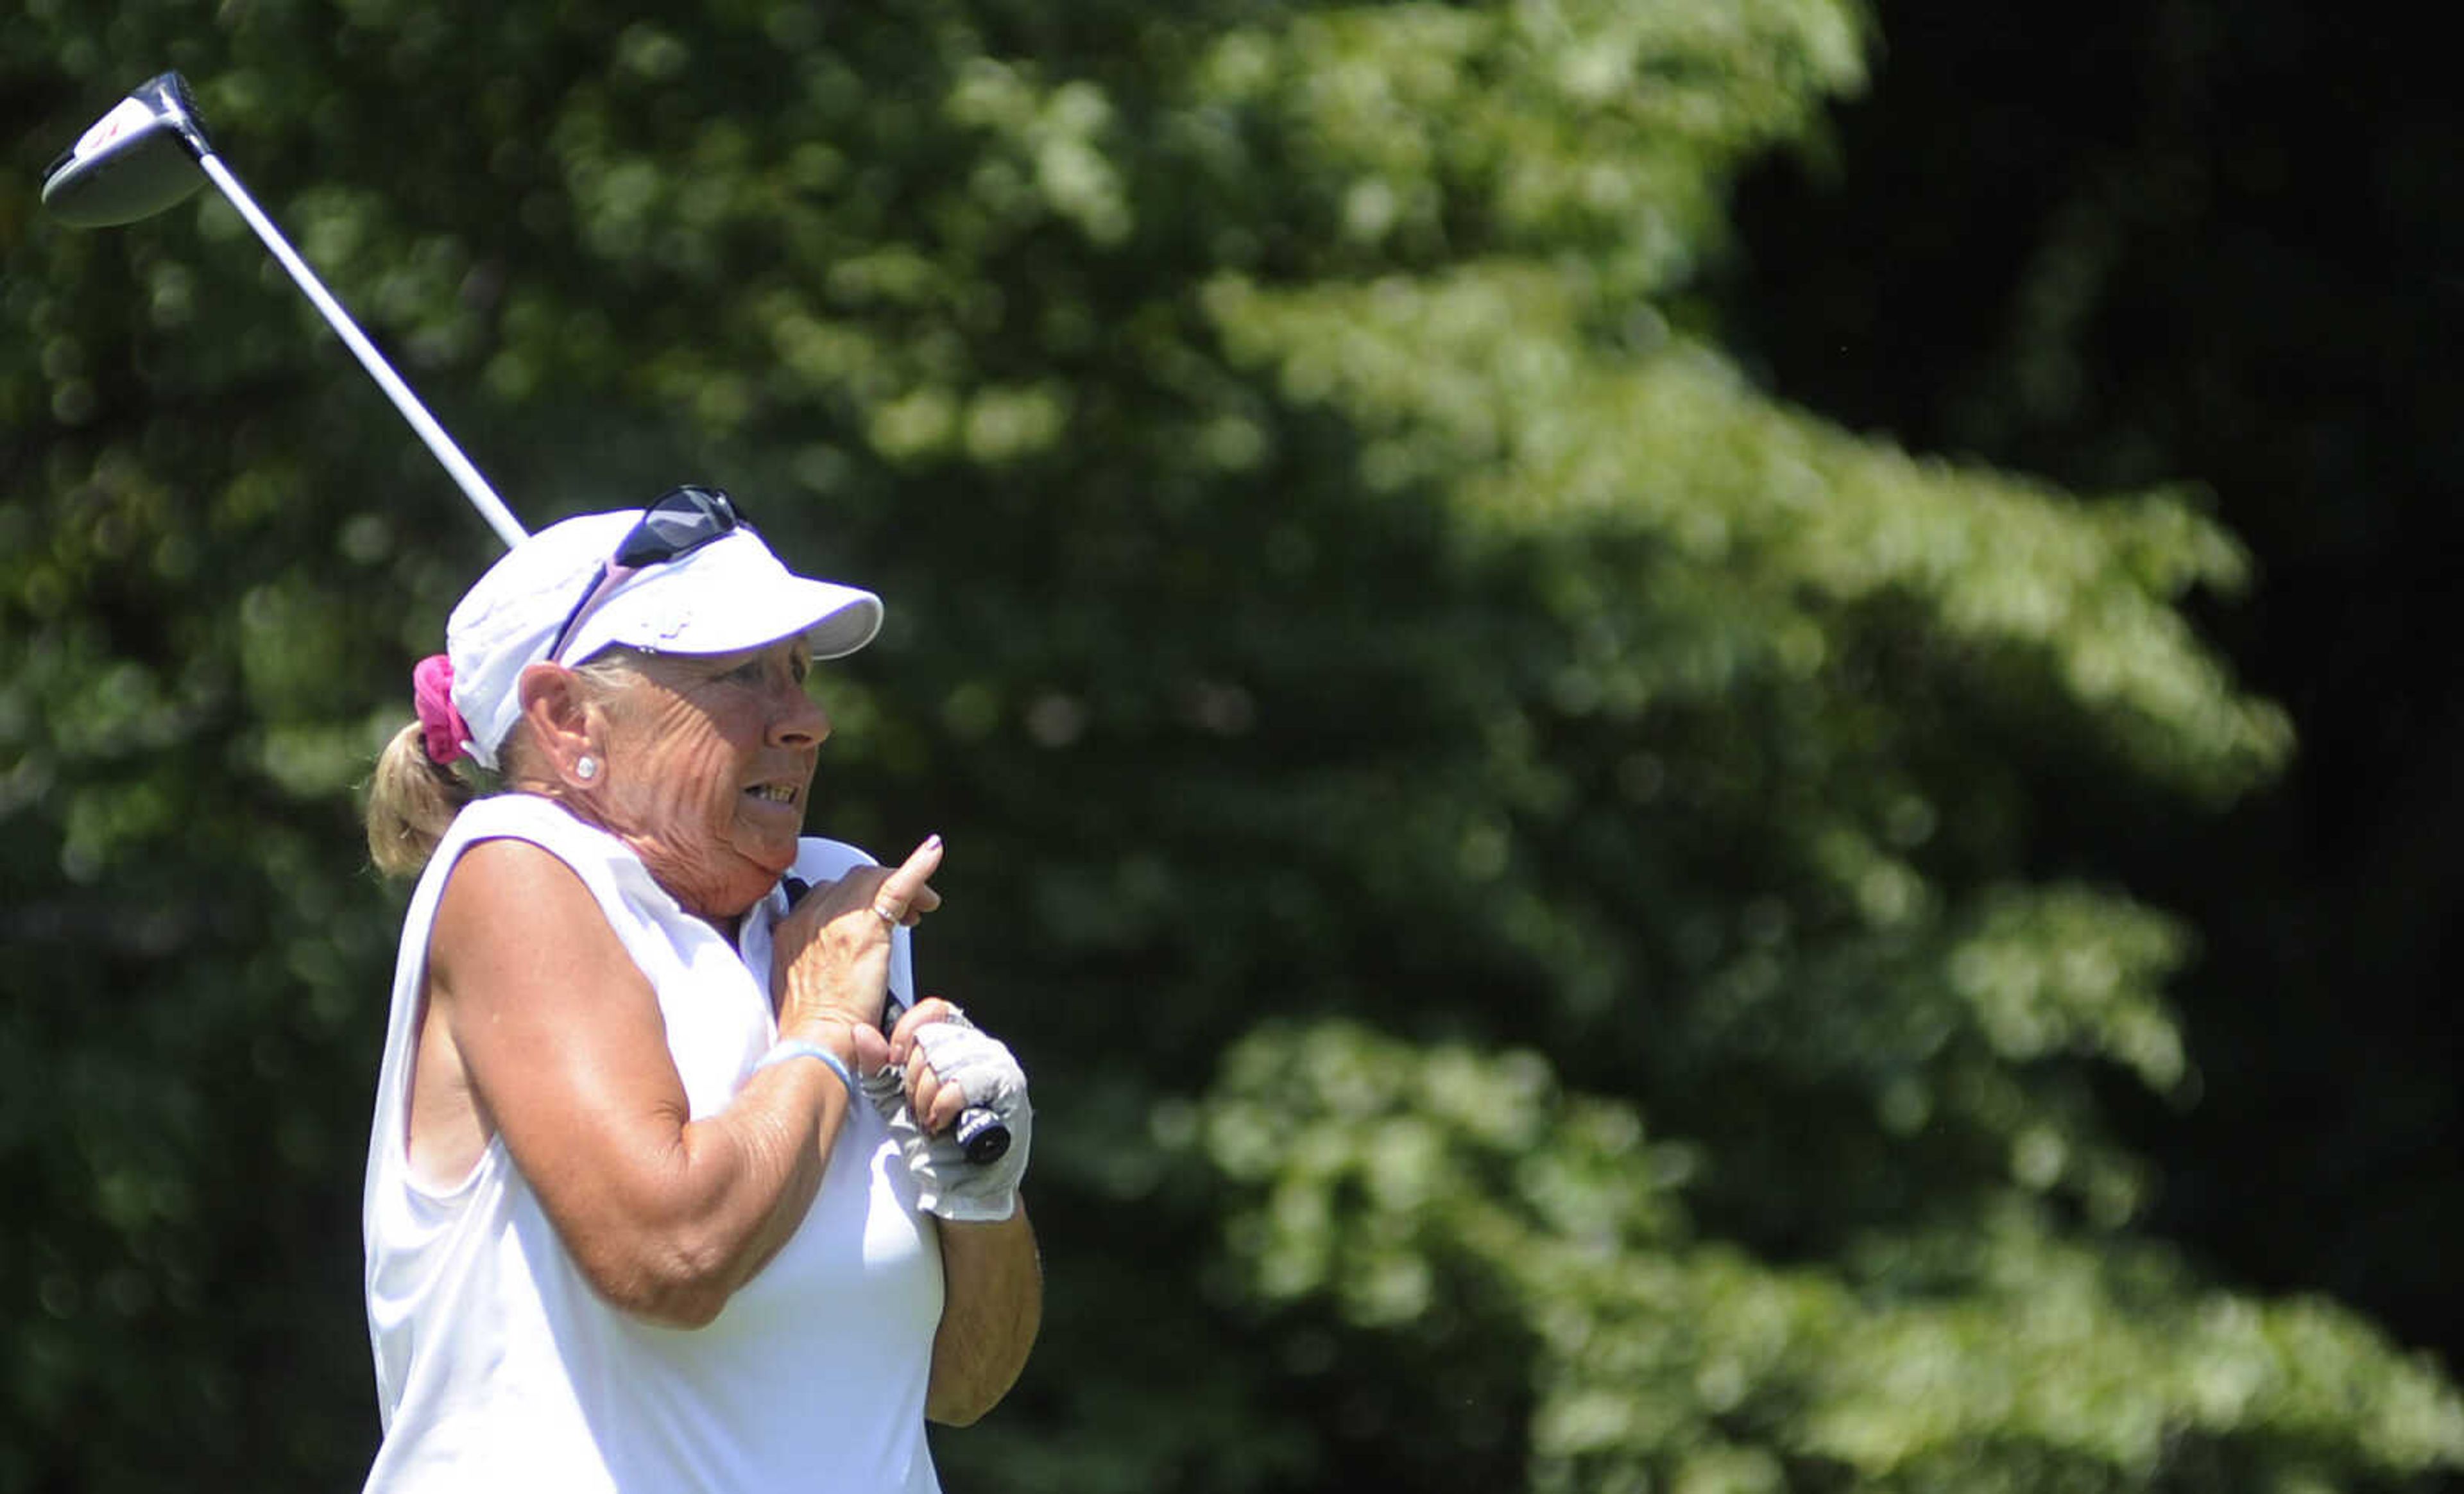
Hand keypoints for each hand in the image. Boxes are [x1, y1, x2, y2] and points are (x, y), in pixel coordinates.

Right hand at [769, 836, 941, 1038]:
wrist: (815, 1039)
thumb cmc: (810, 1027)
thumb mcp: (800, 985)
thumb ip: (813, 963)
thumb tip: (835, 963)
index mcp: (791, 929)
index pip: (827, 894)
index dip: (854, 900)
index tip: (871, 917)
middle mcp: (810, 916)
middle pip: (852, 883)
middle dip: (879, 891)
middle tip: (906, 916)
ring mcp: (837, 919)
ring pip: (874, 881)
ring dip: (902, 888)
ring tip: (922, 909)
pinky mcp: (866, 928)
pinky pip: (897, 884)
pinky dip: (918, 866)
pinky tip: (934, 853)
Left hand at [859, 1000, 1031, 1221]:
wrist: (959, 1186)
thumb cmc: (932, 1142)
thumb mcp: (894, 1101)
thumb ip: (877, 1067)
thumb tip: (859, 1031)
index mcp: (956, 1041)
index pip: (932, 1010)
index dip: (906, 1033)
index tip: (892, 1063)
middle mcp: (981, 1046)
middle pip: (933, 1035)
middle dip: (912, 1077)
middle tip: (916, 1107)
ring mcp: (998, 1064)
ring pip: (945, 1058)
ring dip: (926, 1096)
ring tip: (930, 1120)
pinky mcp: (1010, 1088)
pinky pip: (963, 1081)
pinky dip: (943, 1105)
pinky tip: (943, 1124)